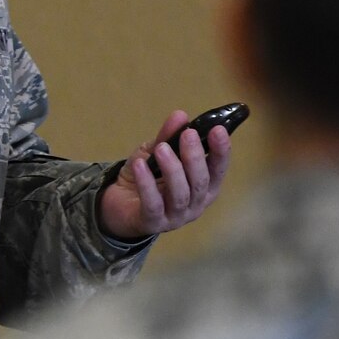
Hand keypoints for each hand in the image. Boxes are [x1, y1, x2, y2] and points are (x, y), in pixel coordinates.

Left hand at [97, 109, 232, 240]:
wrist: (117, 204)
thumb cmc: (146, 177)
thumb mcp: (155, 153)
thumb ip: (167, 137)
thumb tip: (180, 115)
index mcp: (203, 186)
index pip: (218, 169)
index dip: (221, 151)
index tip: (218, 129)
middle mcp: (196, 204)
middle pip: (200, 182)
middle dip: (195, 156)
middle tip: (188, 134)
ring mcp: (176, 217)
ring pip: (180, 194)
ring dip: (172, 169)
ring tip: (161, 149)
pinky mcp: (152, 223)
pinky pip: (152, 204)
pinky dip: (146, 184)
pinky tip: (140, 166)